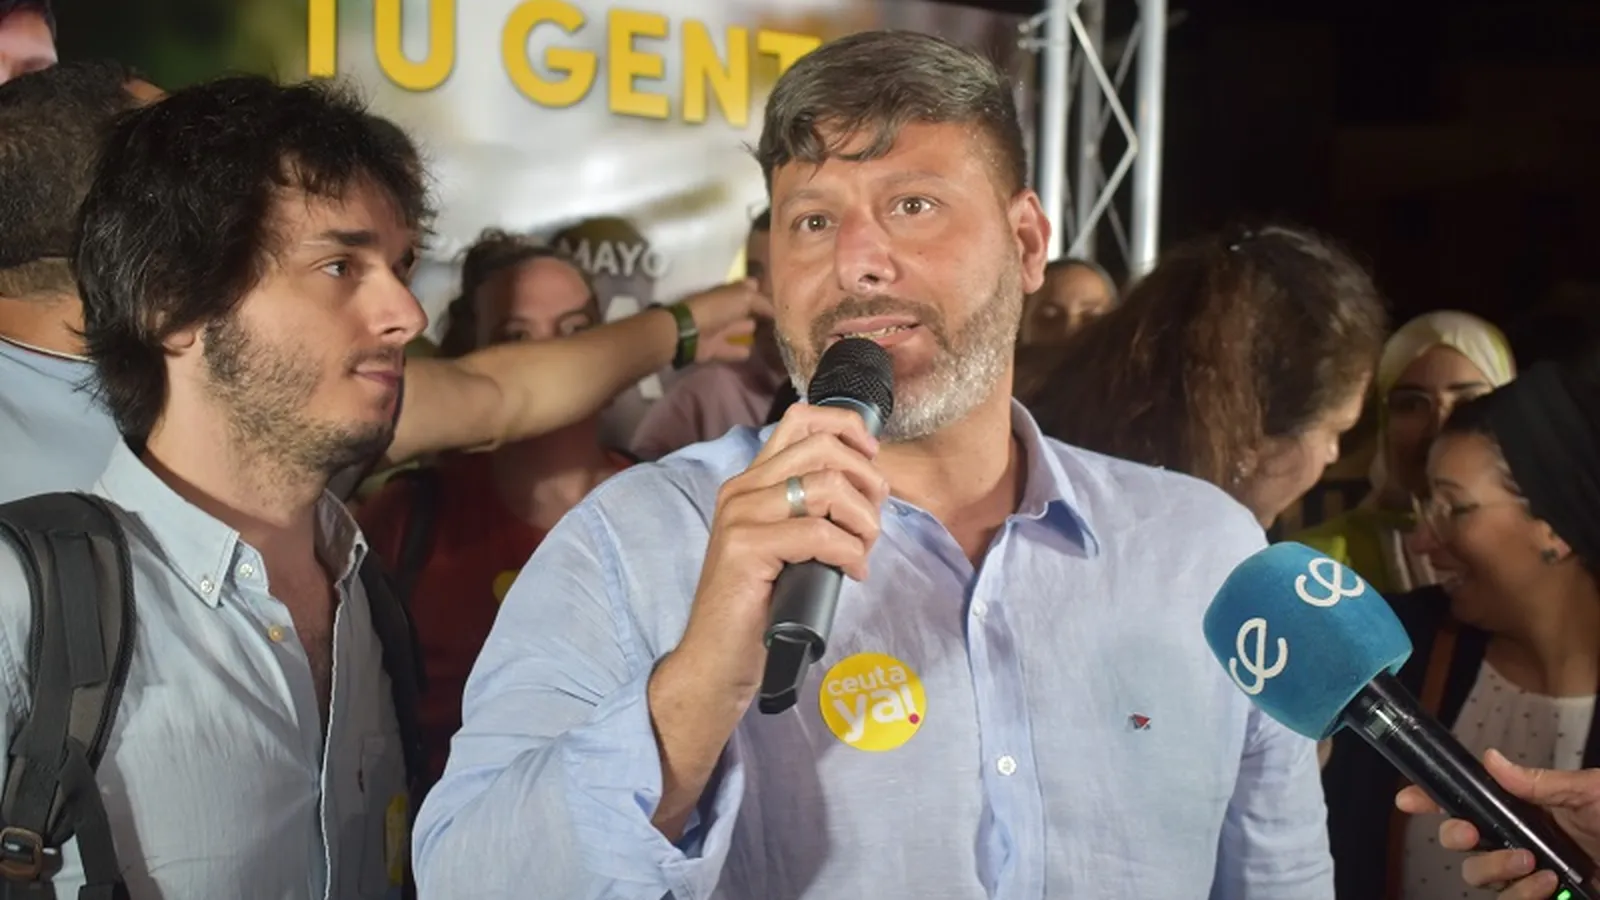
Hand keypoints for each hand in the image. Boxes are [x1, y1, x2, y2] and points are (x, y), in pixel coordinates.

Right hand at [675, 402, 890, 701]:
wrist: (715, 661)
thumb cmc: (759, 608)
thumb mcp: (788, 545)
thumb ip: (811, 510)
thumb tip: (868, 487)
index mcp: (750, 482)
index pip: (800, 420)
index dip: (845, 428)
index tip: (870, 459)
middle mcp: (741, 490)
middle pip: (822, 447)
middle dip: (866, 481)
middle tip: (872, 522)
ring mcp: (740, 517)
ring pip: (827, 486)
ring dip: (862, 520)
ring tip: (862, 551)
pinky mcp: (745, 549)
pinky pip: (820, 534)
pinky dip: (850, 553)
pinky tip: (851, 574)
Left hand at [681, 278, 773, 363]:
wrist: (690, 332)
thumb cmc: (718, 308)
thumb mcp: (744, 297)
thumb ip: (762, 302)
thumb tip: (776, 310)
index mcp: (731, 292)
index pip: (751, 288)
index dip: (763, 292)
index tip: (781, 299)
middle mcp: (727, 308)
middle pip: (748, 309)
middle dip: (762, 313)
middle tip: (783, 321)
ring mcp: (721, 328)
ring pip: (742, 328)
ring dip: (753, 332)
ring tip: (775, 339)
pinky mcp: (717, 348)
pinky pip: (734, 349)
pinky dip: (742, 351)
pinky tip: (756, 353)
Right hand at [1396, 749, 1599, 898]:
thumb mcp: (1591, 793)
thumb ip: (1539, 783)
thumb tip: (1492, 759)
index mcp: (1528, 810)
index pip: (1471, 803)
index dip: (1434, 801)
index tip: (1409, 800)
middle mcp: (1523, 842)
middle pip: (1464, 844)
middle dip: (1456, 837)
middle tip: (1469, 833)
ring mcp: (1534, 875)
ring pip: (1481, 878)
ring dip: (1494, 869)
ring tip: (1530, 864)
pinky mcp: (1545, 898)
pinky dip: (1521, 894)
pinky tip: (1546, 885)